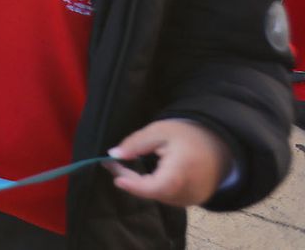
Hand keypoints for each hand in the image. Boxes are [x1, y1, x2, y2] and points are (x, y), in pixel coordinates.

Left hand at [106, 119, 232, 206]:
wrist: (221, 146)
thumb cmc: (190, 136)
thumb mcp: (160, 131)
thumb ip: (136, 143)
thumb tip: (113, 154)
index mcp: (183, 170)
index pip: (157, 187)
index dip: (135, 187)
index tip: (116, 179)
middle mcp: (190, 190)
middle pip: (154, 192)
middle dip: (130, 181)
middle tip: (110, 165)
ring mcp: (193, 198)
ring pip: (159, 196)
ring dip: (139, 185)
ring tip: (123, 168)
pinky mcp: (193, 200)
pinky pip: (167, 197)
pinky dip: (152, 188)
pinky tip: (142, 177)